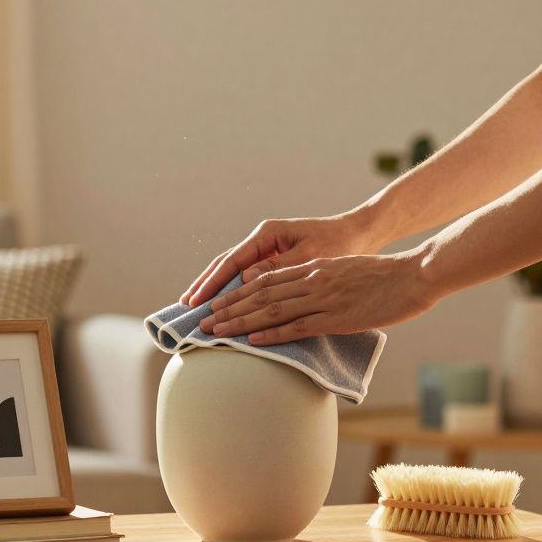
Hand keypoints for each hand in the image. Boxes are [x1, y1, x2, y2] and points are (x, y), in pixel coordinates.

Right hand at [180, 215, 375, 307]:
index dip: (212, 282)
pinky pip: (245, 277)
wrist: (357, 235)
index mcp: (267, 235)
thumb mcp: (310, 256)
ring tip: (193, 305)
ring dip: (213, 288)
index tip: (197, 299)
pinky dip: (230, 290)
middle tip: (185, 306)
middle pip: (224, 264)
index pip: (231, 261)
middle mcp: (262, 240)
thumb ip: (278, 267)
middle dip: (204, 285)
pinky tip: (219, 302)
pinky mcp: (272, 260)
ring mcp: (265, 250)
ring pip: (231, 270)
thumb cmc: (337, 243)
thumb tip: (246, 280)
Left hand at [198, 252, 437, 344]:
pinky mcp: (336, 317)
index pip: (267, 279)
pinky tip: (252, 340)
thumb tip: (311, 302)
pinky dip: (272, 334)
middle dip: (230, 307)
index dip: (239, 290)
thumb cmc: (388, 278)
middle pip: (261, 293)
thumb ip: (327, 284)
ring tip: (217, 331)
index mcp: (315, 268)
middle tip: (204, 320)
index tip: (219, 301)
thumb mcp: (349, 274)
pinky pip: (297, 326)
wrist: (415, 275)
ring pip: (272, 310)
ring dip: (241, 321)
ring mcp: (323, 298)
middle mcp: (313, 280)